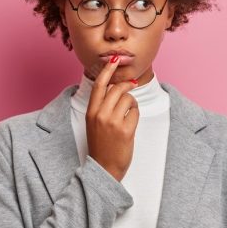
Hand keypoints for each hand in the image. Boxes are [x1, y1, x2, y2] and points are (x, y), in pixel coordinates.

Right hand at [85, 56, 139, 181]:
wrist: (104, 168)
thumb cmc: (101, 145)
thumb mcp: (94, 123)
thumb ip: (102, 106)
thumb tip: (115, 88)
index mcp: (91, 112)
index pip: (99, 85)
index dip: (107, 70)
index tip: (114, 59)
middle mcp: (100, 114)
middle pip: (117, 88)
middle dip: (127, 85)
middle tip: (132, 86)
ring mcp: (113, 122)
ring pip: (128, 98)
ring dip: (132, 103)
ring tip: (128, 114)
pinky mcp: (126, 130)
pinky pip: (135, 111)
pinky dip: (135, 115)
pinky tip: (130, 124)